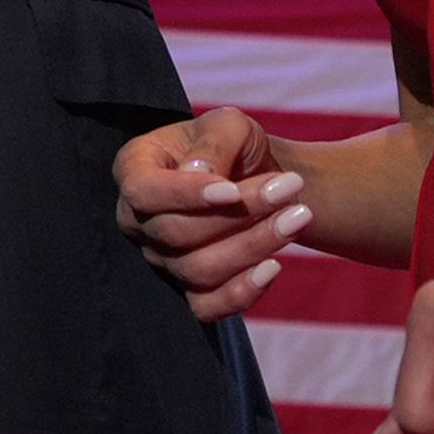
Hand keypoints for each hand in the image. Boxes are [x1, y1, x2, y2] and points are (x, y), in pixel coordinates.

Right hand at [113, 109, 309, 322]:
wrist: (257, 176)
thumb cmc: (234, 145)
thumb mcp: (228, 125)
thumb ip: (214, 143)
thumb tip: (202, 174)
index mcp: (135, 169)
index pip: (142, 191)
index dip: (184, 195)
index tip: (233, 190)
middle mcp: (138, 220)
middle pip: (177, 233)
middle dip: (239, 214)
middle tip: (290, 189)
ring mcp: (160, 259)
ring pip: (197, 270)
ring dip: (253, 246)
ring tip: (298, 216)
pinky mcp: (187, 290)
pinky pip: (206, 307)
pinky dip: (241, 293)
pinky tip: (274, 267)